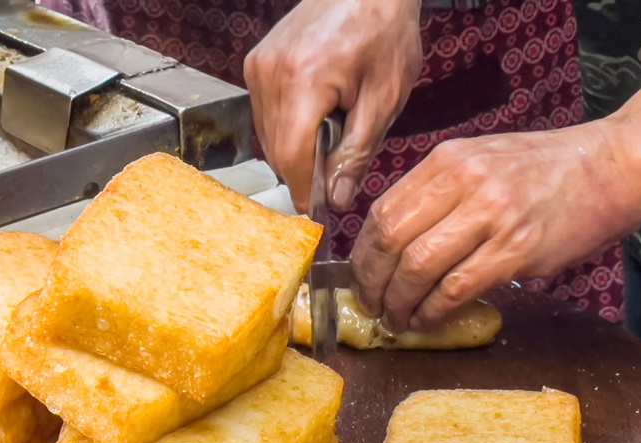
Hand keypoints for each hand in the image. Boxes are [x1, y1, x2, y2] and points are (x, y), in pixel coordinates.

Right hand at [245, 0, 422, 213]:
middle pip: (277, 150)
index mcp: (305, 80)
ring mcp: (259, 66)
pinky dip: (288, 126)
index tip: (318, 214)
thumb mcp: (384, 98)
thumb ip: (358, 153)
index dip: (304, 191)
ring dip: (296, 148)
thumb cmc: (383, 31)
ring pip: (268, 136)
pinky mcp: (256, 63)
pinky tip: (316, 113)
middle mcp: (272, 73)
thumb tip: (339, 199)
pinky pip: (265, 114)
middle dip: (305, 170)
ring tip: (332, 129)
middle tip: (337, 173)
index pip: (291, 157)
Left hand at [349, 122, 640, 330]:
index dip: (363, 255)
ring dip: (399, 303)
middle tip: (373, 307)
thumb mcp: (482, 161)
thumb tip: (397, 243)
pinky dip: (433, 311)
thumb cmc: (550, 170)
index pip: (383, 211)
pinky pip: (456, 288)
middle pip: (391, 241)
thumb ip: (440, 193)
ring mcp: (490, 214)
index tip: (361, 279)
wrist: (616, 164)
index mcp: (448, 161)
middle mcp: (464, 182)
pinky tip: (428, 320)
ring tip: (397, 320)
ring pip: (418, 267)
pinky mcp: (517, 248)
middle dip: (372, 283)